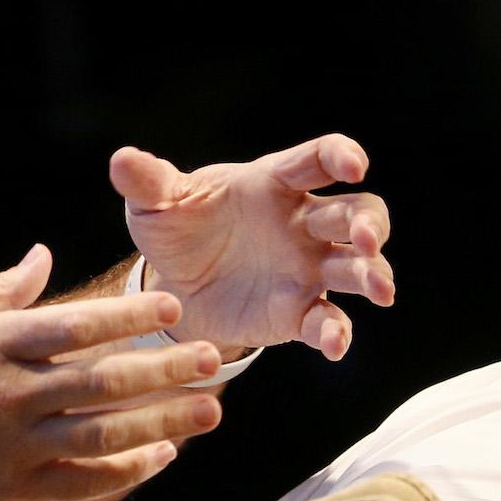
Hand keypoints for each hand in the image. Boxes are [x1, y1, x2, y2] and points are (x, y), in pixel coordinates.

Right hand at [0, 245, 223, 500]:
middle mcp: (3, 394)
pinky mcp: (9, 490)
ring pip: (101, 433)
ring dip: (161, 421)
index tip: (172, 309)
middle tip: (212, 357)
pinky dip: (124, 471)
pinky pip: (81, 480)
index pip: (71, 326)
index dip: (127, 318)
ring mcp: (8, 446)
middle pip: (99, 380)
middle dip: (163, 369)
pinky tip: (159, 457)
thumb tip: (43, 255)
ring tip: (208, 410)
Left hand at [111, 133, 393, 359]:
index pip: (316, 160)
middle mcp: (302, 223)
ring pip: (357, 266)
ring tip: (379, 290)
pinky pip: (329, 320)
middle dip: (368, 224)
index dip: (340, 156)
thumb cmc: (175, 231)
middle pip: (356, 212)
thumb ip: (146, 183)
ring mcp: (307, 269)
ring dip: (373, 274)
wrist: (171, 289)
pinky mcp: (299, 311)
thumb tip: (121, 160)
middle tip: (364, 240)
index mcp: (272, 183)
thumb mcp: (155, 205)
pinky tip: (334, 344)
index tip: (353, 164)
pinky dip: (337, 332)